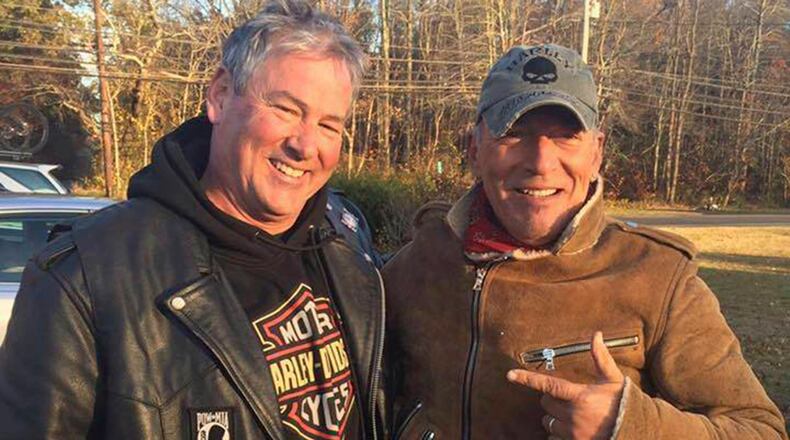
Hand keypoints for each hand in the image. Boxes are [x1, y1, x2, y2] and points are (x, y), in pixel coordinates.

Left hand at [506, 332, 624, 439]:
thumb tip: (596, 335)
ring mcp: (572, 433)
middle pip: (546, 403)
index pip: (548, 385)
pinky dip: (557, 434)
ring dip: (553, 417)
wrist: (636, 431)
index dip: (527, 379)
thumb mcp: (613, 380)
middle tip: (566, 398)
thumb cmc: (623, 404)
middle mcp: (573, 416)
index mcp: (580, 397)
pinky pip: (552, 438)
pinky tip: (570, 428)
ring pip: (548, 422)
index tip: (510, 375)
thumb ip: (601, 358)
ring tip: (570, 414)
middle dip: (551, 399)